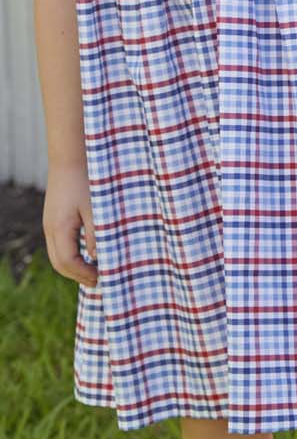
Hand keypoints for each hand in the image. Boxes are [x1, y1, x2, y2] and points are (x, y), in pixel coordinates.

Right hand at [43, 166, 97, 288]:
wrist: (70, 157)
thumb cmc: (87, 180)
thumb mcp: (96, 208)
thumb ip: (97, 233)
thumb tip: (98, 257)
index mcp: (60, 228)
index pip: (68, 263)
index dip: (85, 274)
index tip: (103, 278)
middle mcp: (50, 229)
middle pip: (59, 263)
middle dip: (78, 275)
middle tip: (100, 281)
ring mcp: (50, 224)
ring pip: (57, 255)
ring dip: (74, 266)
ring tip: (95, 270)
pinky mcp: (54, 218)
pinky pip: (59, 244)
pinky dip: (71, 255)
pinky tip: (88, 252)